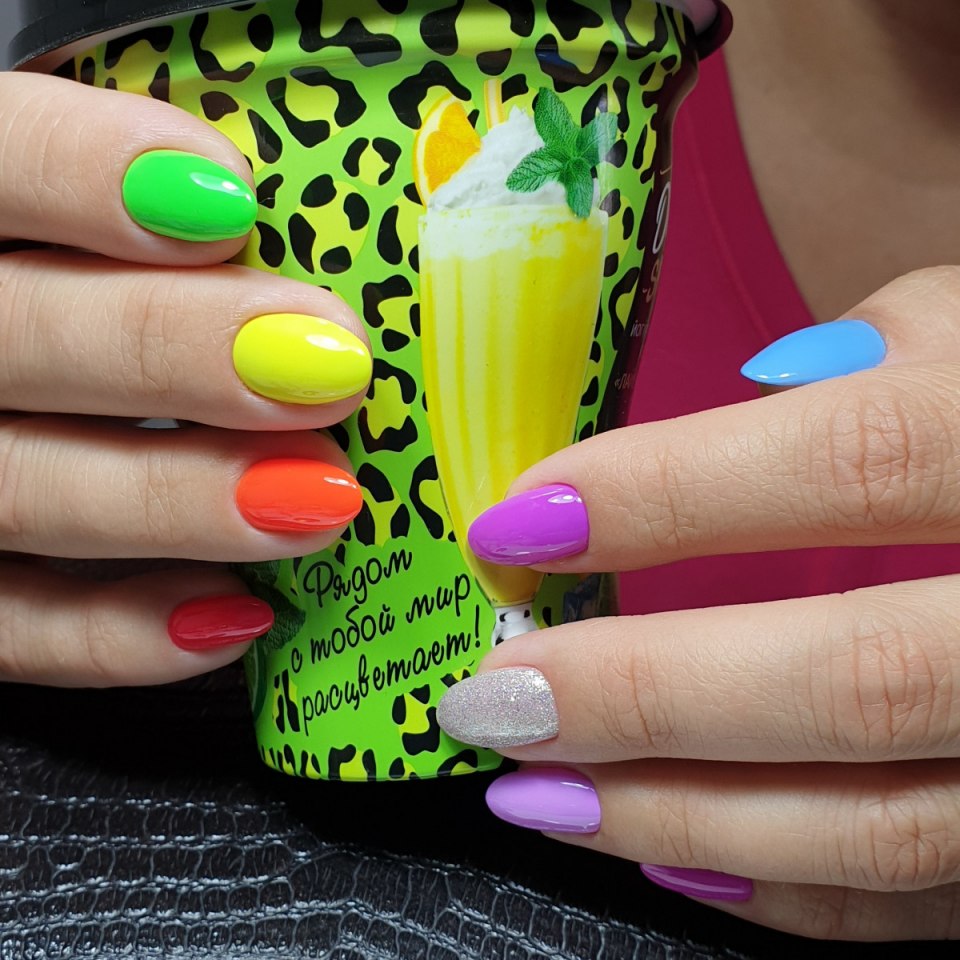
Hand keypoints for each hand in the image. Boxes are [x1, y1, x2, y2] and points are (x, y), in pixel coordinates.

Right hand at [0, 72, 369, 685]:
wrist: (1, 397)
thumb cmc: (64, 296)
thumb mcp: (76, 234)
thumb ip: (137, 215)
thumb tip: (280, 218)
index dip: (92, 172)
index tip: (232, 199)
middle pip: (23, 338)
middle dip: (181, 350)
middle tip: (331, 365)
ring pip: (28, 492)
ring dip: (182, 500)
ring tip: (320, 498)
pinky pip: (15, 628)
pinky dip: (125, 632)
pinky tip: (237, 613)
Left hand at [438, 267, 959, 939]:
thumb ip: (882, 360)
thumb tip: (739, 404)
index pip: (844, 462)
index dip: (661, 496)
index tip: (514, 525)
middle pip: (848, 679)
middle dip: (640, 697)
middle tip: (491, 699)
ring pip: (881, 823)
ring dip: (679, 817)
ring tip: (532, 793)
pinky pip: (922, 898)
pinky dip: (784, 890)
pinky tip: (668, 856)